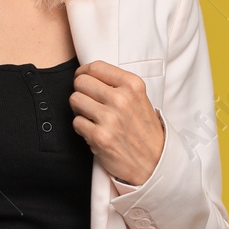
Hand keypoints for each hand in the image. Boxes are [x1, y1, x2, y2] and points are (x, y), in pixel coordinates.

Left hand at [70, 61, 164, 186]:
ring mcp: (110, 118)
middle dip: (81, 92)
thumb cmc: (143, 129)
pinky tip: (94, 131)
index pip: (95, 67)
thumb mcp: (139, 98)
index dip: (84, 73)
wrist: (154, 161)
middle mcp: (122, 99)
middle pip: (81, 82)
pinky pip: (76, 122)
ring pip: (75, 100)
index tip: (84, 80)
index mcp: (133, 85)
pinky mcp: (100, 137)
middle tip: (89, 103)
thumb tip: (85, 75)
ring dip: (80, 110)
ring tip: (92, 118)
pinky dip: (82, 128)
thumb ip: (117, 84)